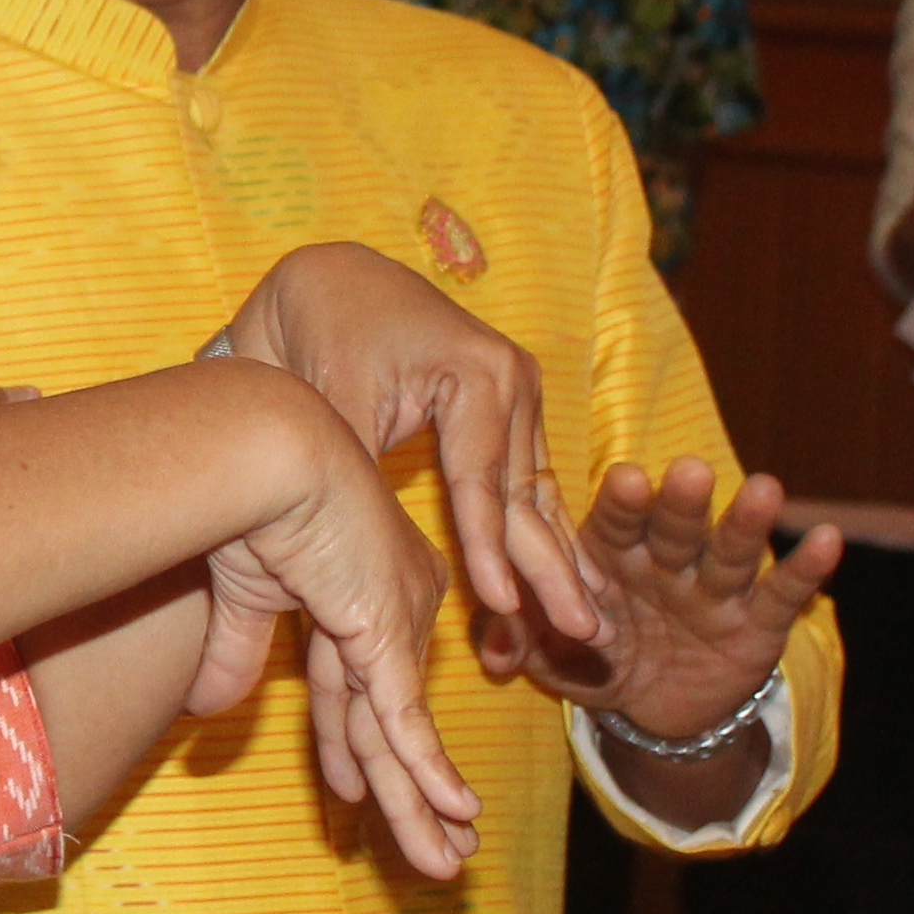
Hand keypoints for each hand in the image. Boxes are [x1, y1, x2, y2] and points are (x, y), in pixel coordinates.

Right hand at [198, 370, 476, 878]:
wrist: (261, 452)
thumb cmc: (245, 497)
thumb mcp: (242, 591)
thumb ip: (236, 651)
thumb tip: (206, 710)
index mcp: (370, 590)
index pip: (359, 691)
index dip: (355, 750)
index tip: (359, 796)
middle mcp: (396, 608)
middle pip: (391, 727)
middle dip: (414, 796)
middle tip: (446, 852)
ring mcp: (393, 622)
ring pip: (400, 738)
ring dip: (423, 807)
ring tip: (447, 864)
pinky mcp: (381, 632)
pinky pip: (402, 719)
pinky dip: (425, 769)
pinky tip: (451, 812)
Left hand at [212, 243, 598, 653]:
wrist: (329, 281)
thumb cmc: (322, 334)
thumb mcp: (335, 406)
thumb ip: (364, 476)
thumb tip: (373, 559)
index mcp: (478, 373)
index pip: (482, 482)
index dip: (489, 550)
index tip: (503, 606)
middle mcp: (513, 380)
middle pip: (526, 493)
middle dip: (554, 569)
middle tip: (586, 632)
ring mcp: (519, 393)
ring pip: (534, 494)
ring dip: (560, 561)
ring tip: (590, 623)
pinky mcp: (511, 408)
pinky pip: (526, 480)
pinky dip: (544, 532)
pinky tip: (575, 576)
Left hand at [539, 457, 837, 750]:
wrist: (652, 707)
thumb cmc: (593, 660)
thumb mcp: (554, 657)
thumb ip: (522, 645)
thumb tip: (494, 652)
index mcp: (611, 557)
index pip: (614, 524)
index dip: (621, 505)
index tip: (624, 479)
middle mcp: (665, 561)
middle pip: (674, 527)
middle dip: (681, 502)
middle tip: (688, 470)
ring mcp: (714, 588)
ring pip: (729, 551)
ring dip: (746, 522)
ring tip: (765, 488)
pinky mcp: (758, 621)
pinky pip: (783, 593)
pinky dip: (806, 568)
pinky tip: (826, 539)